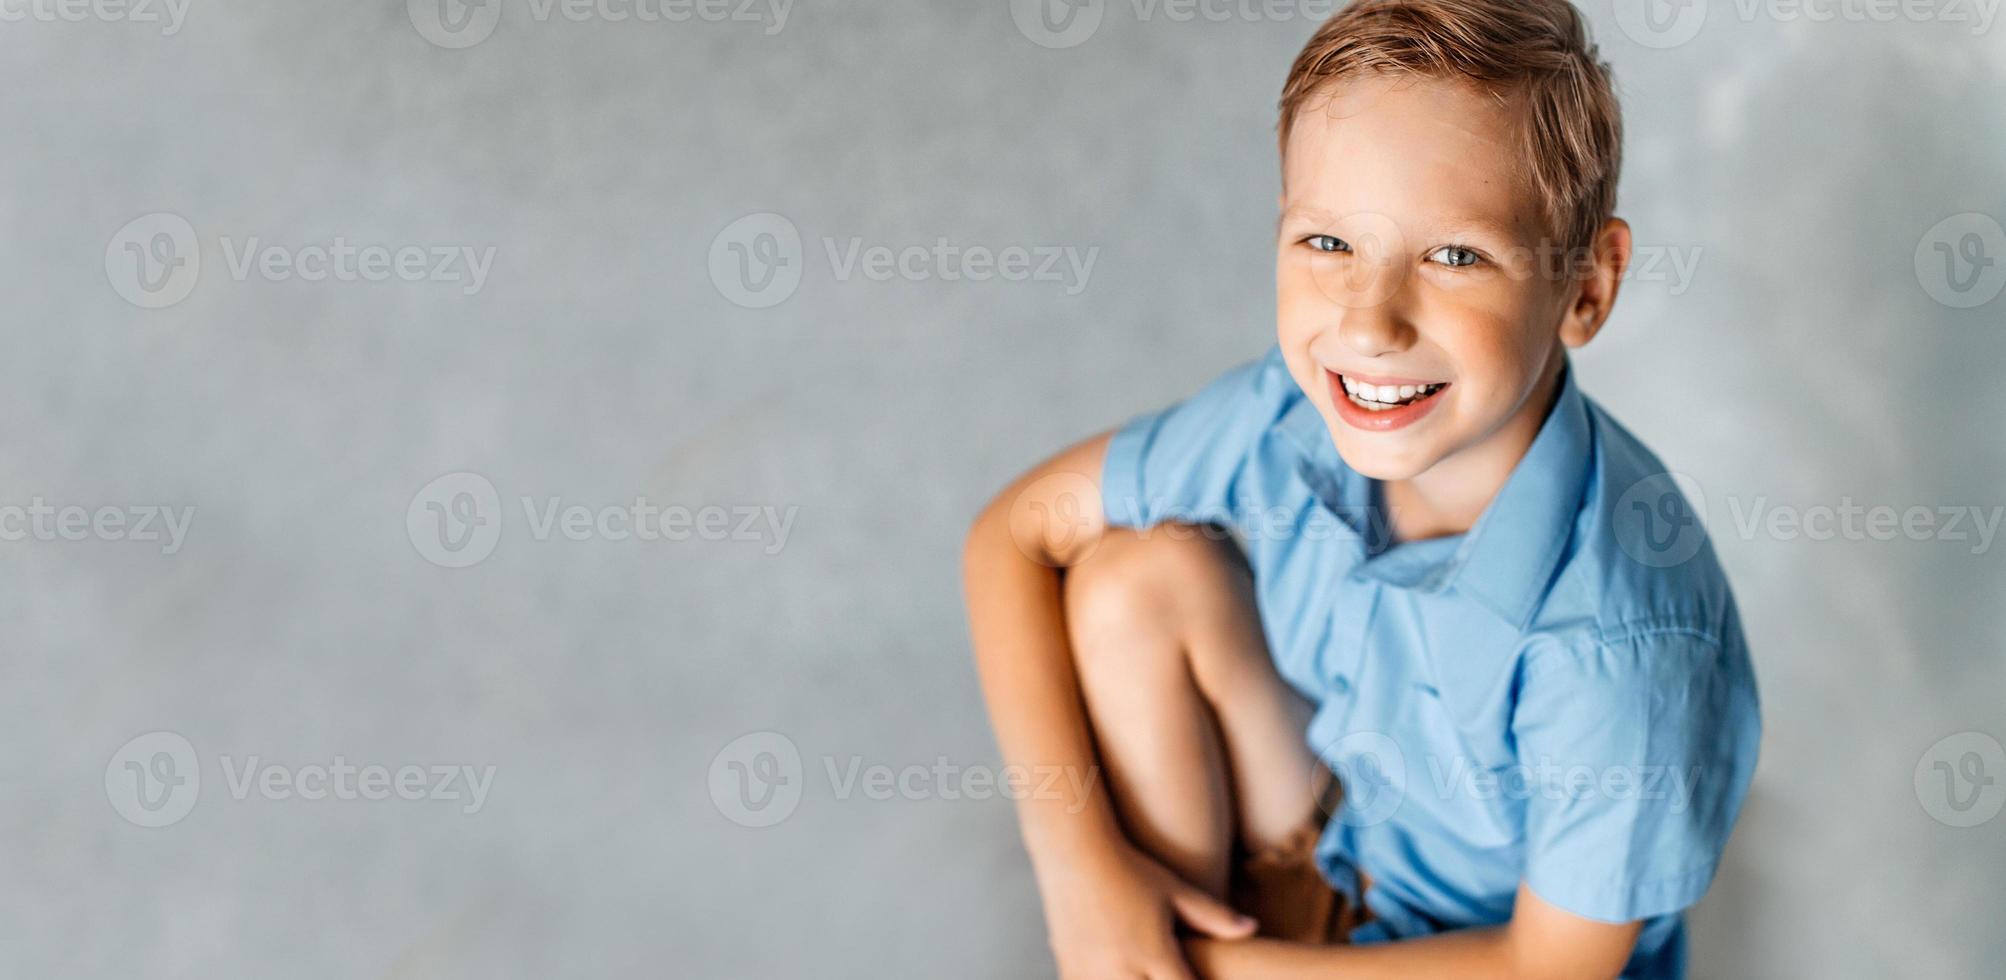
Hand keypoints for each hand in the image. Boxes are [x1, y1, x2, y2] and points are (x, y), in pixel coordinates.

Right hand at [1038, 841, 1256, 979]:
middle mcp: (1121, 969)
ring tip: (1147, 972)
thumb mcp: (1175, 890)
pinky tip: (1121, 972)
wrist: (1074, 854)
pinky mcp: (1069, 972)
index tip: (1199, 979)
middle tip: (1168, 974)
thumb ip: (1214, 916)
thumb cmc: (1131, 870)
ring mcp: (1091, 974)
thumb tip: (1253, 928)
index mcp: (1153, 953)